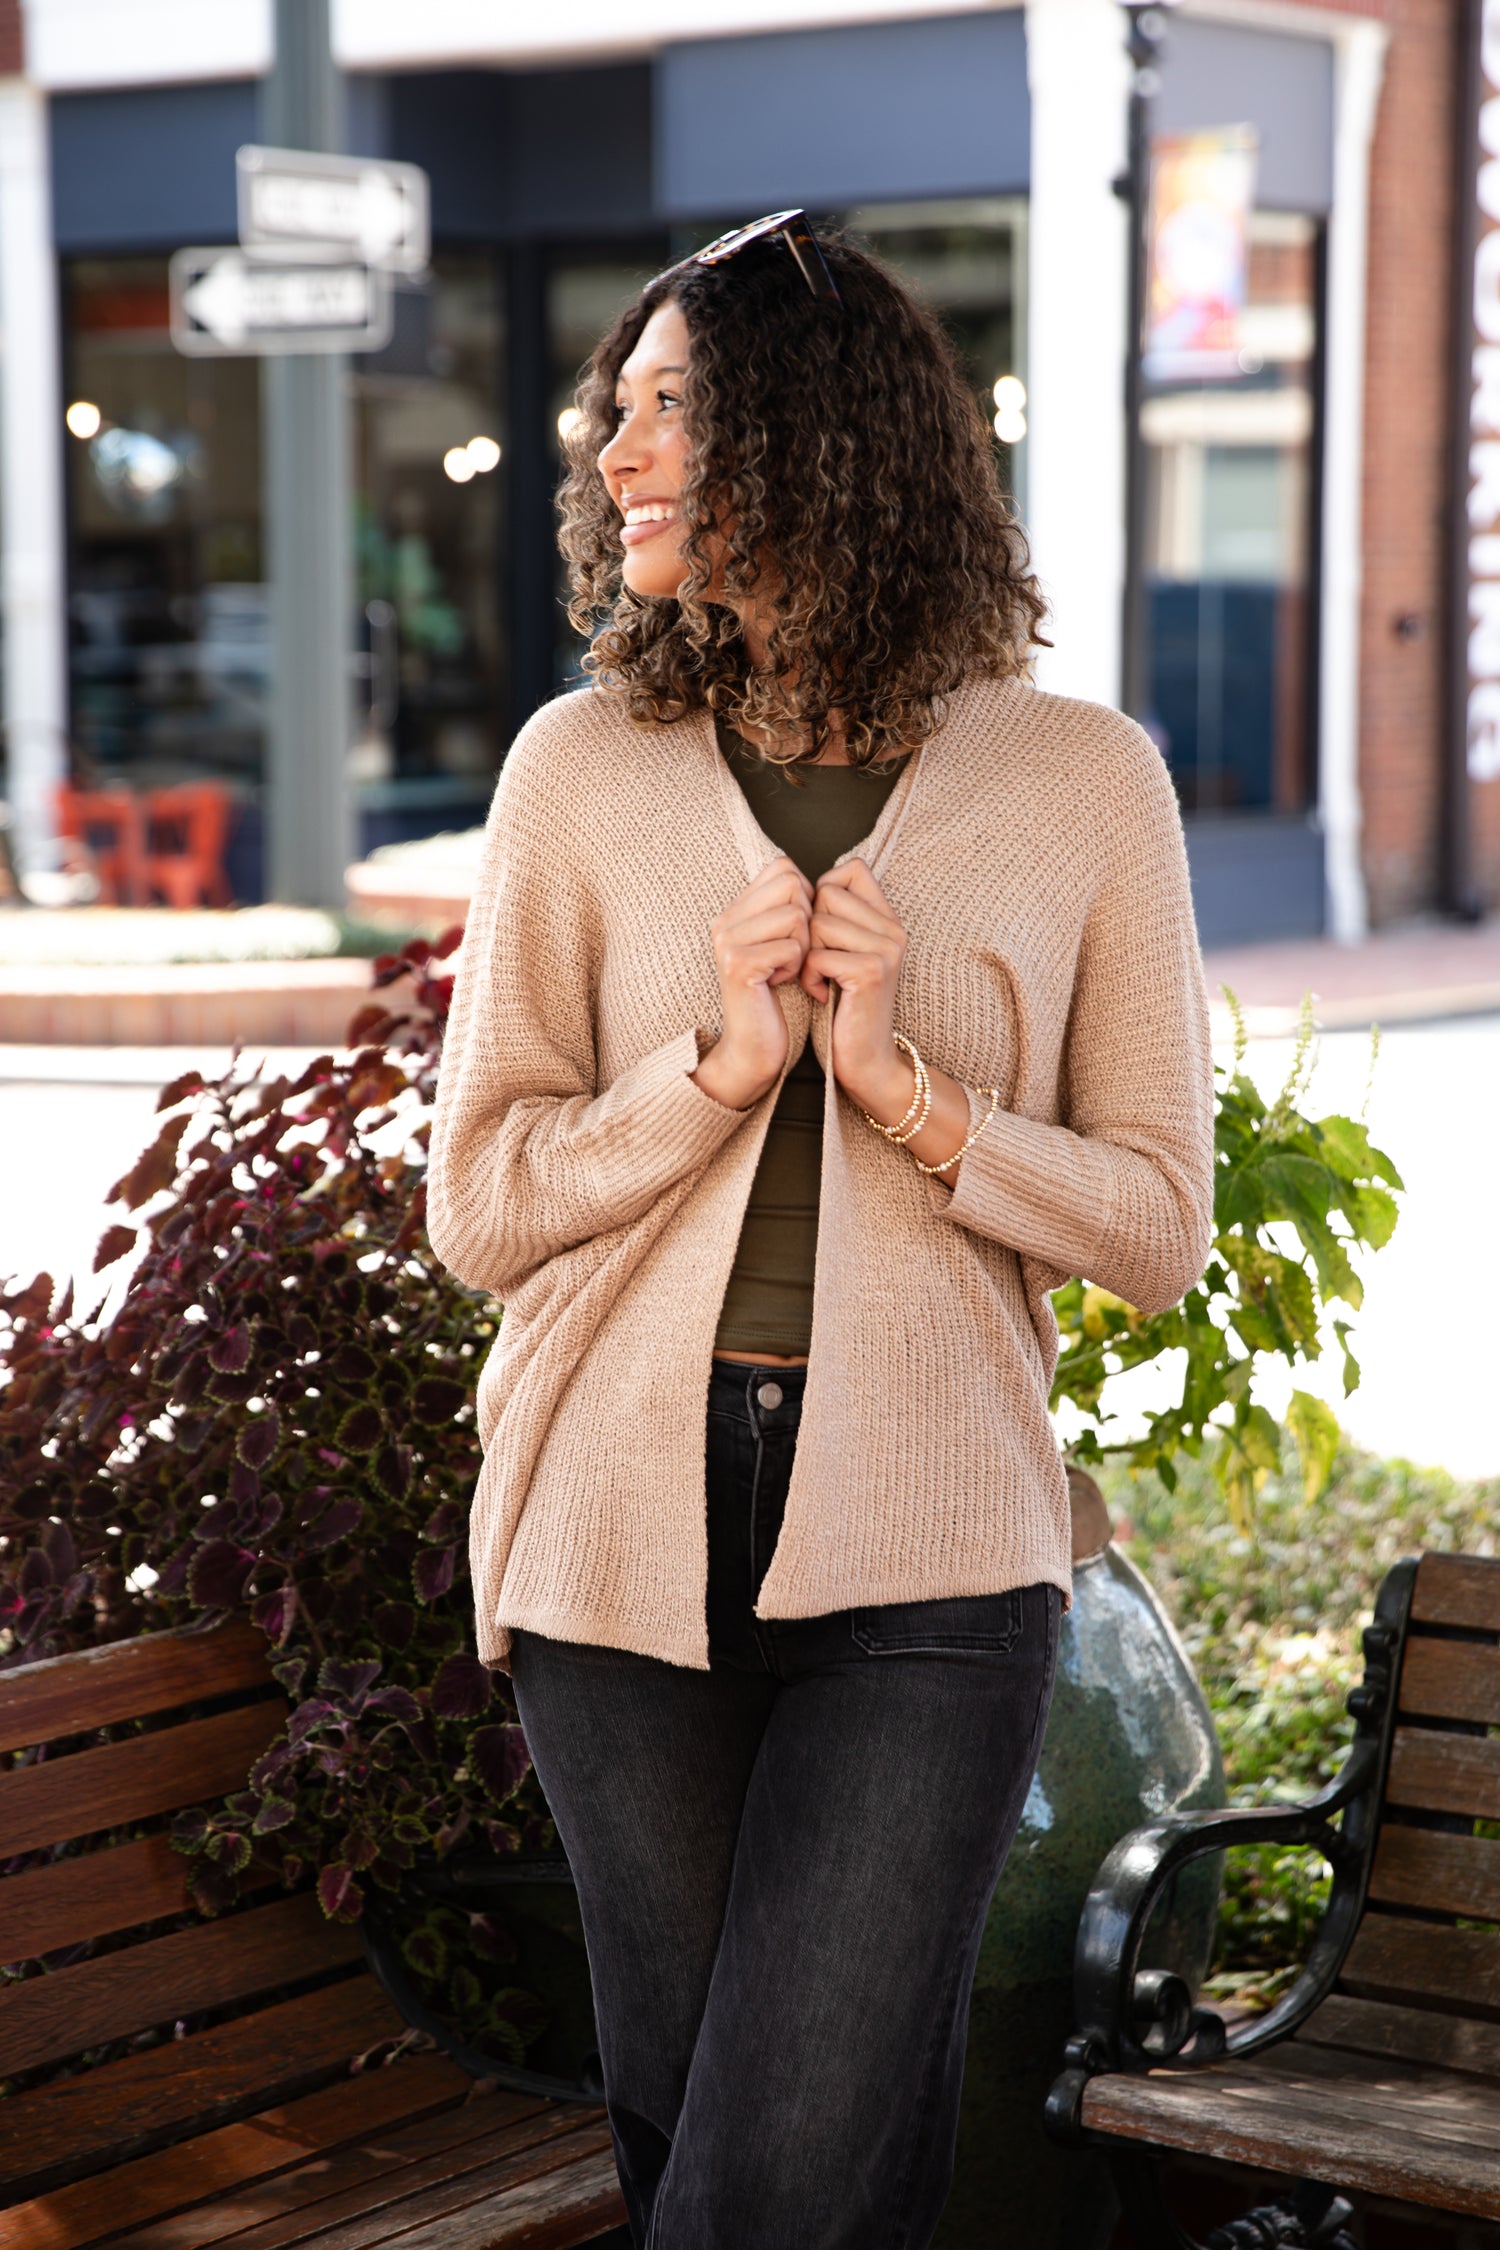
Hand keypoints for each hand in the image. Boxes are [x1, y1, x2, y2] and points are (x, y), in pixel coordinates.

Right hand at [693, 855, 812, 1109]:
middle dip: (808, 920)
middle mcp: (725, 919)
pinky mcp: (739, 964)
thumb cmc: (776, 998)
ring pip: (796, 914)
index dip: (805, 895)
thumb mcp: (782, 946)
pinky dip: (797, 967)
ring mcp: (728, 940)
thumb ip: (788, 909)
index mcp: (734, 910)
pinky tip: (781, 984)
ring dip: (804, 946)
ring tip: (787, 969)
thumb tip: (821, 880)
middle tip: (795, 954)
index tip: (800, 932)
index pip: (783, 866)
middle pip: (792, 884)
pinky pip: (792, 946)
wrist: (753, 1049)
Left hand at [801, 859, 910, 1114]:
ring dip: (806, 955)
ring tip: (821, 980)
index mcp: (888, 919)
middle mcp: (893, 929)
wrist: (866, 1062)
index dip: (822, 891)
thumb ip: (835, 918)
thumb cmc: (843, 1007)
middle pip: (826, 893)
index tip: (820, 931)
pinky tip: (821, 994)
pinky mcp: (871, 971)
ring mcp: (886, 949)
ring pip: (818, 923)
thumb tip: (796, 880)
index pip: (851, 868)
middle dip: (809, 929)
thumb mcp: (842, 954)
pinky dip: (808, 977)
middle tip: (819, 962)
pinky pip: (817, 954)